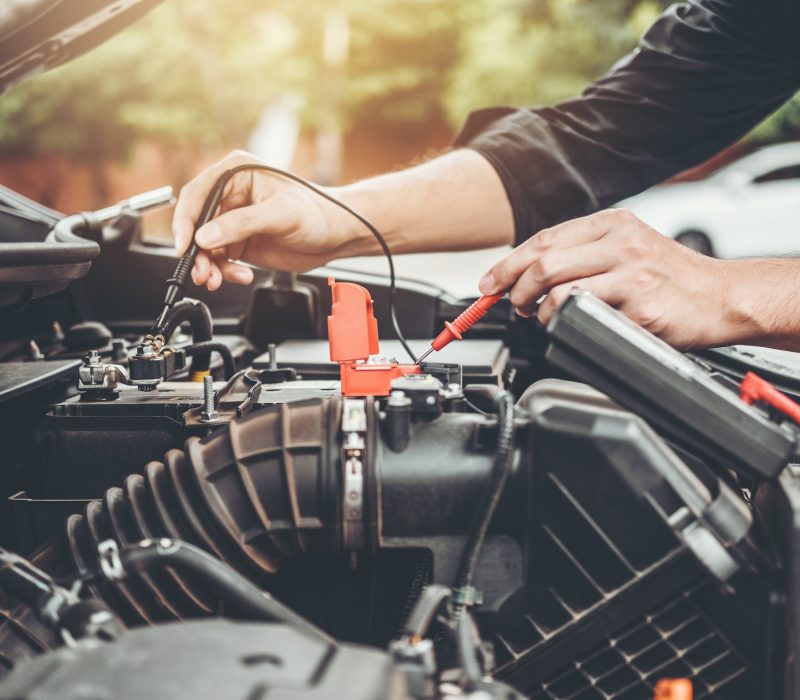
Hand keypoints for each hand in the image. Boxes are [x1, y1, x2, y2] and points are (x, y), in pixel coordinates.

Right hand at [172, 150, 361, 290]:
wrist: (337, 235)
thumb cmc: (318, 213)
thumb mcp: (281, 214)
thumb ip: (242, 223)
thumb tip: (206, 235)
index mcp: (236, 174)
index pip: (198, 194)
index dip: (186, 220)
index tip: (185, 244)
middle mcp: (231, 195)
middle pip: (196, 224)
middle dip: (198, 251)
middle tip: (202, 272)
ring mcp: (234, 220)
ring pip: (205, 245)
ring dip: (208, 266)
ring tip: (217, 279)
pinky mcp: (240, 241)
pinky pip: (220, 259)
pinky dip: (224, 271)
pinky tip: (240, 275)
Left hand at [478, 208, 741, 348]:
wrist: (723, 297)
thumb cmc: (672, 278)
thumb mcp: (629, 248)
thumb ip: (584, 255)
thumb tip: (530, 273)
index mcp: (613, 224)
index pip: (545, 239)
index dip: (509, 263)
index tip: (489, 282)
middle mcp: (621, 242)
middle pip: (544, 262)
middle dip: (515, 287)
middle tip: (512, 304)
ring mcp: (631, 272)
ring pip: (558, 288)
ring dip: (538, 308)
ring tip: (541, 316)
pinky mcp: (640, 304)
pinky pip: (585, 313)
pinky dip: (566, 322)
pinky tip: (569, 324)